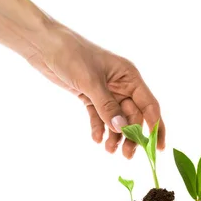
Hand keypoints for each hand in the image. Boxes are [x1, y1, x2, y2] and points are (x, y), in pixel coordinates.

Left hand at [25, 22, 164, 157]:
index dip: (155, 126)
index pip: (149, 105)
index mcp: (129, 76)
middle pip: (133, 116)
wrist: (44, 45)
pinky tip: (96, 139)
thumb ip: (107, 106)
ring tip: (109, 150)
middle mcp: (121, 85)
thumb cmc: (71, 54)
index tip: (156, 147)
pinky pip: (99, 116)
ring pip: (116, 119)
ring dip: (115, 135)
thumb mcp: (90, 81)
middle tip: (126, 155)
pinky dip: (99, 128)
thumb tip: (122, 128)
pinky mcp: (90, 96)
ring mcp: (106, 91)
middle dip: (131, 135)